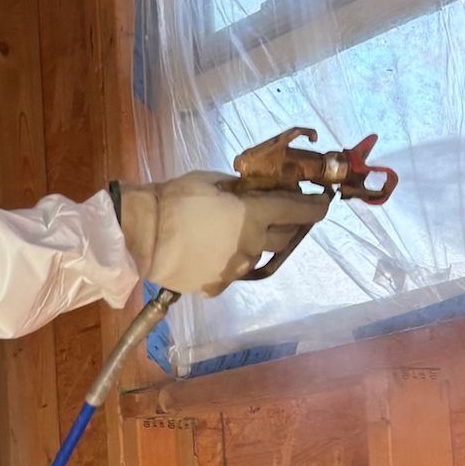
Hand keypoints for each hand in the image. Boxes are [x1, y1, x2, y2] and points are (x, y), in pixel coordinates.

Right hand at [114, 172, 328, 295]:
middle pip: (287, 237)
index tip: (324, 203)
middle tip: (281, 215)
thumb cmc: (175, 198)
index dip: (317, 206)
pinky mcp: (218, 285)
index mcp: (256, 214)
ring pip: (258, 255)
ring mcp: (237, 268)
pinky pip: (232, 272)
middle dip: (289, 224)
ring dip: (256, 243)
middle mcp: (254, 244)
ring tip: (234, 233)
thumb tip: (258, 190)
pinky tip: (212, 252)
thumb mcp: (213, 180)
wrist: (140, 234)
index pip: (301, 210)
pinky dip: (228, 261)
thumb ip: (242, 188)